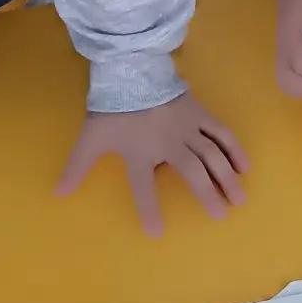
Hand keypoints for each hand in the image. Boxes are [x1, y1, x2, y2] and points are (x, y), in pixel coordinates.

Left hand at [57, 93, 247, 234]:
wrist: (131, 68)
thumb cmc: (112, 107)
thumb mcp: (90, 139)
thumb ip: (76, 167)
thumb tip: (56, 194)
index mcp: (140, 153)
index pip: (143, 187)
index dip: (149, 210)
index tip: (156, 234)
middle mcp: (168, 144)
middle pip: (192, 172)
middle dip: (208, 194)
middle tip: (221, 215)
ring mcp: (187, 128)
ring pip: (212, 155)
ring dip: (226, 177)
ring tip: (239, 198)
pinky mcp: (200, 113)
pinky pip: (221, 133)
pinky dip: (234, 149)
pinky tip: (244, 166)